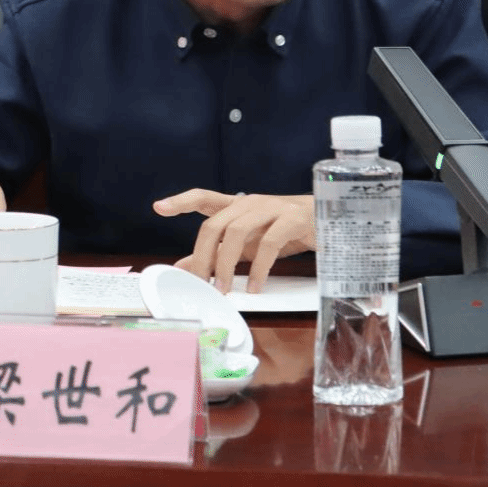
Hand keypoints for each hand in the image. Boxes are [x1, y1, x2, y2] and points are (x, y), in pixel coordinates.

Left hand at [154, 189, 314, 293]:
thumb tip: (184, 267)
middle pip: (214, 224)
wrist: (329, 220)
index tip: (158, 208)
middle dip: (203, 256)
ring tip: (224, 289)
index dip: (181, 201)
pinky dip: (259, 268)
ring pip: (237, 232)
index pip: (203, 197)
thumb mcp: (246, 244)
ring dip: (226, 263)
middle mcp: (249, 203)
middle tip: (200, 284)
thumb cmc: (282, 231)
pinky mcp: (292, 219)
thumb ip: (216, 253)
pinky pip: (269, 243)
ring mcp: (271, 208)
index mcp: (236, 205)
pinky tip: (255, 286)